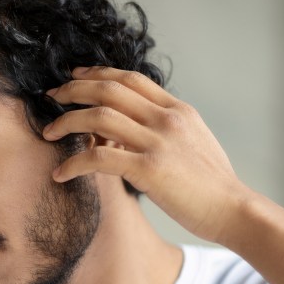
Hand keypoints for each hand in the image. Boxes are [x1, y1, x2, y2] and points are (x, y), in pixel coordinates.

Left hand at [44, 66, 250, 243]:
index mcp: (177, 110)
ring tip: (49, 133)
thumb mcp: (192, 142)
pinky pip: (98, 156)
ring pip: (98, 117)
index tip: (75, 76)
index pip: (130, 79)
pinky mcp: (148, 169)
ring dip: (66, 122)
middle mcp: (166, 119)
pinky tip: (60, 173)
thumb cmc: (211, 183)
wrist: (233, 209)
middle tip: (52, 96)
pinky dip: (73, 163)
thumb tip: (126, 129)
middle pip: (109, 89)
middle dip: (74, 89)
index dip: (98, 73)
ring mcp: (158, 142)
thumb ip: (162, 129)